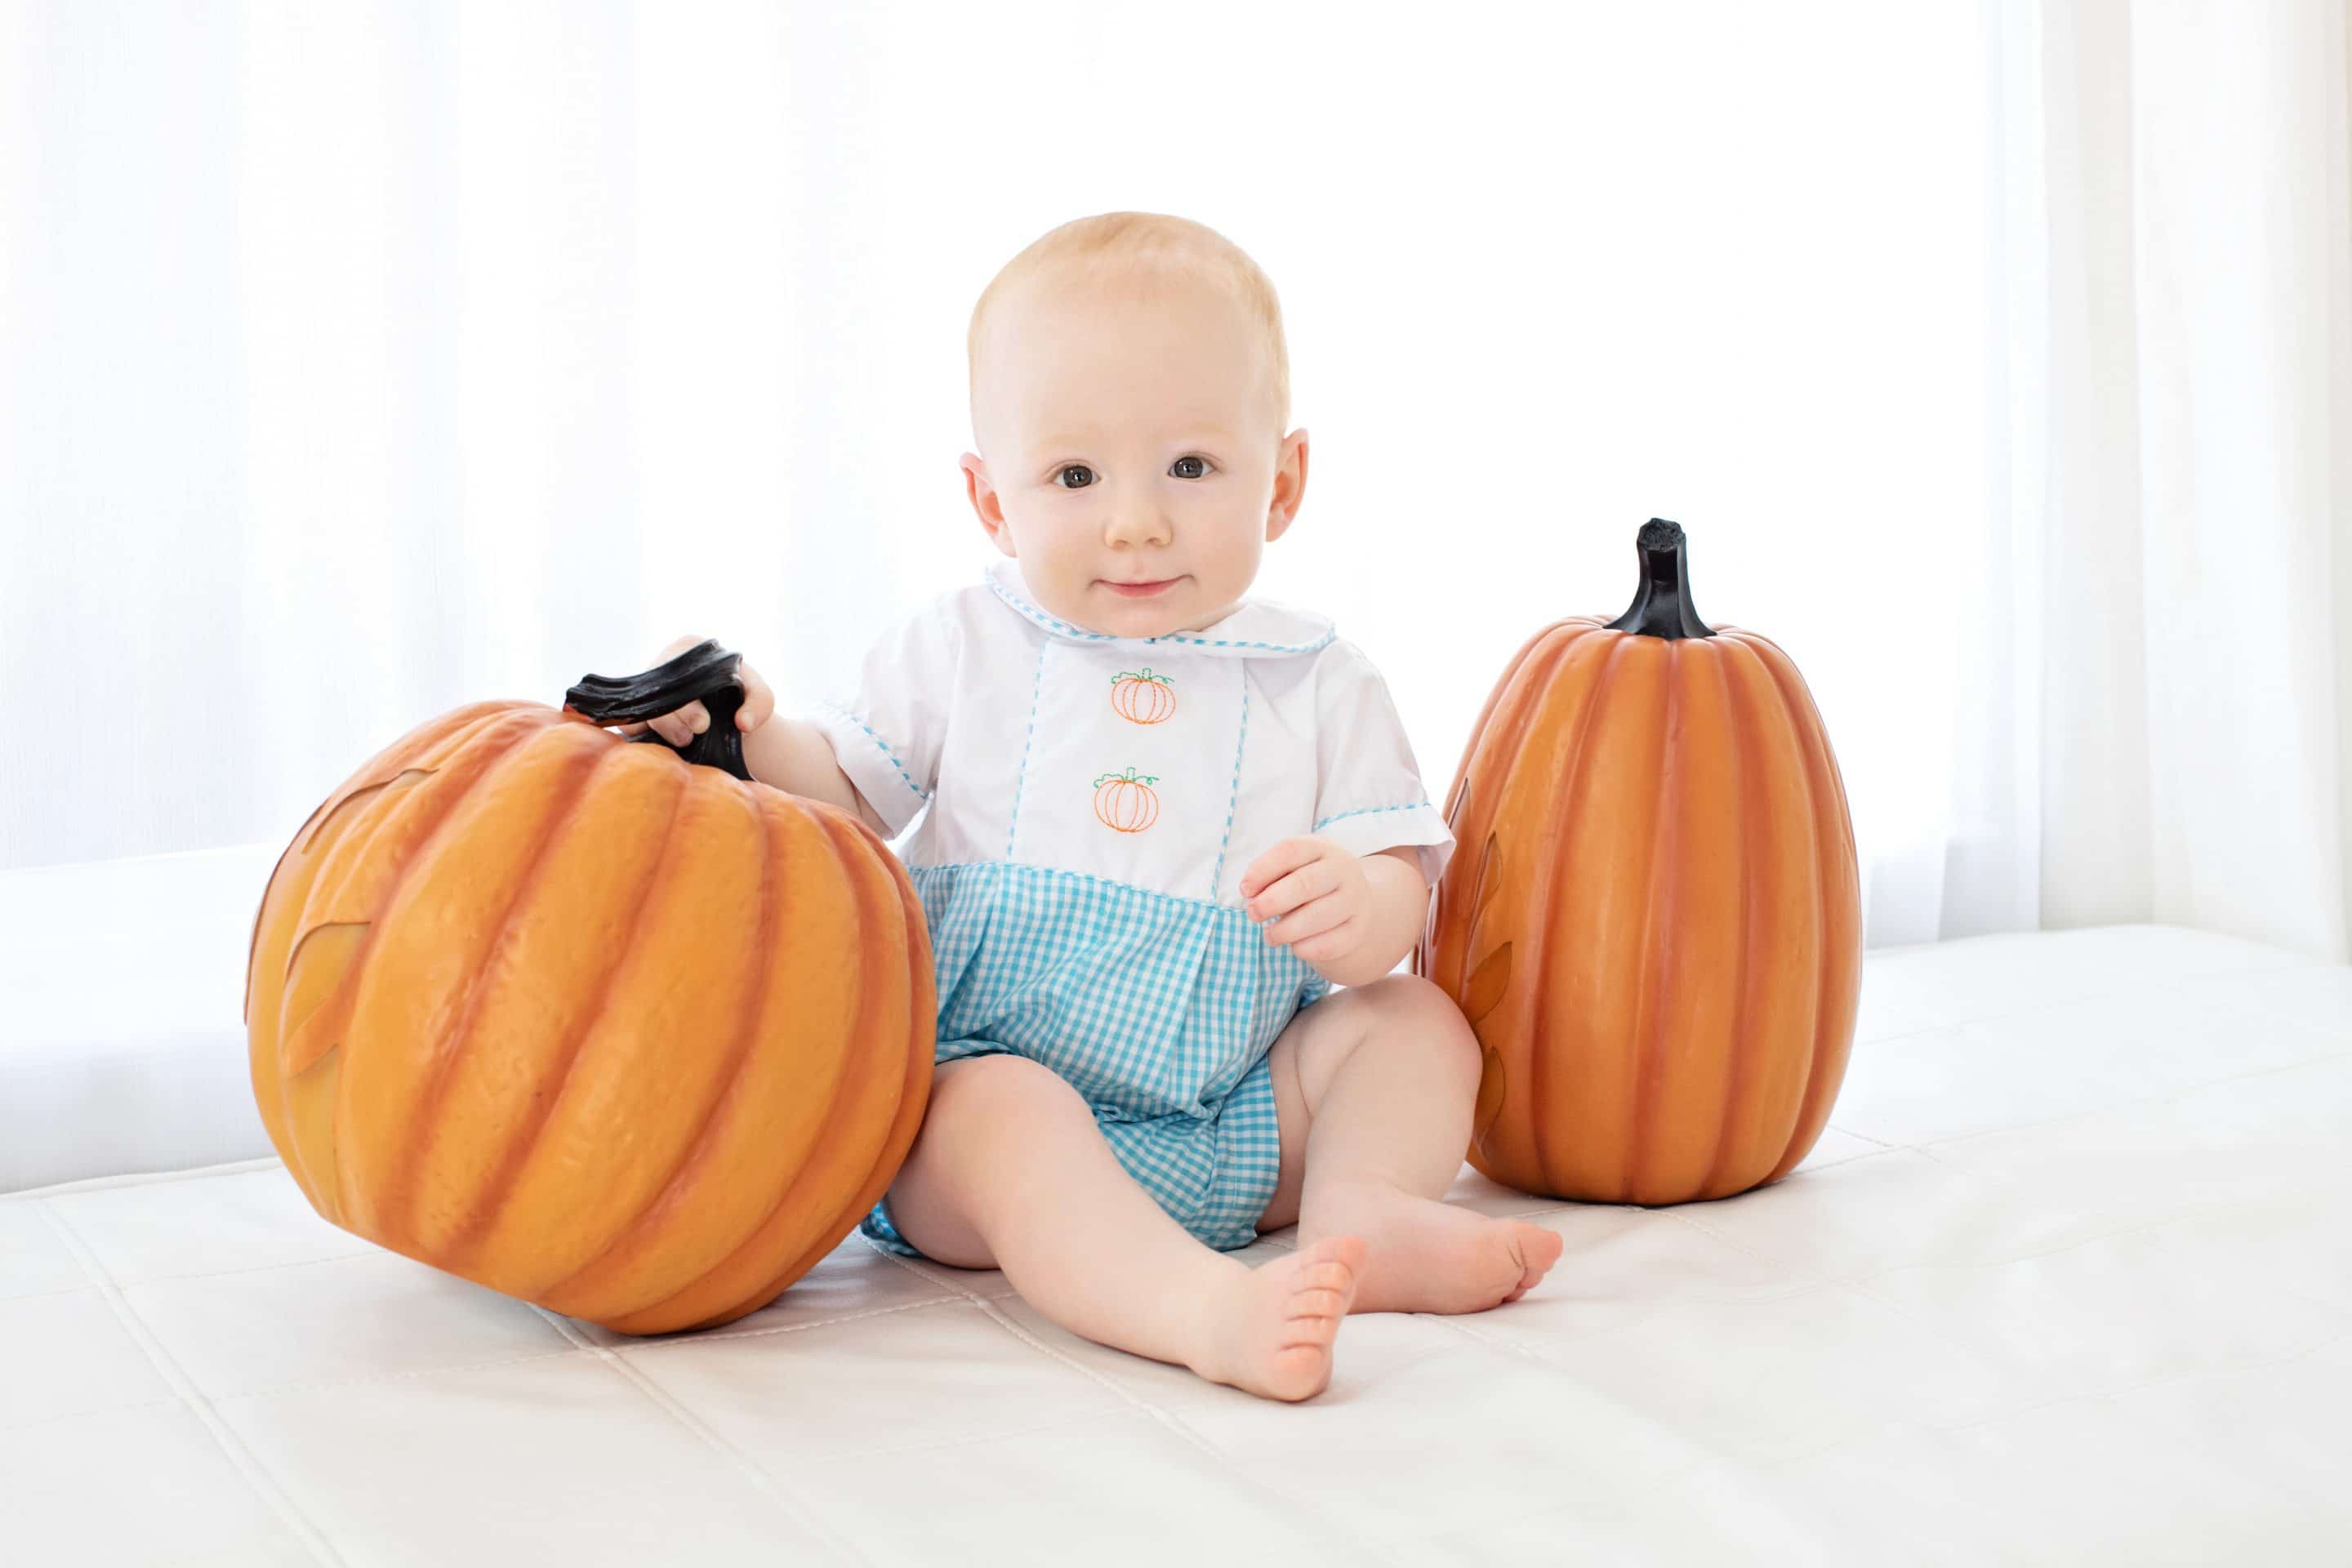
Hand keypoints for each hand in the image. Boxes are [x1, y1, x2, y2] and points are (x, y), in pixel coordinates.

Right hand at [588, 633, 775, 747]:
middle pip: (654, 692)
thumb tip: (743, 723)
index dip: (686, 703)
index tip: (703, 725)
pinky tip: (656, 746)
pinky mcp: (638, 712)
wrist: (727, 718)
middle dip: (671, 720)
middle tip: (692, 737)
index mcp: (687, 650)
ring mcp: (647, 689)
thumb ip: (760, 705)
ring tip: (682, 744)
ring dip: (657, 730)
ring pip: (638, 709)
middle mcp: (662, 666)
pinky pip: (626, 723)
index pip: (675, 670)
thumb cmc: (742, 700)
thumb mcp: (760, 698)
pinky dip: (638, 737)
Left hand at [1239, 836, 1373, 966]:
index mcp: (1322, 848)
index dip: (1262, 870)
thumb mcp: (1291, 870)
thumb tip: (1250, 893)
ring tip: (1270, 934)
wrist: (1351, 904)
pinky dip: (1304, 949)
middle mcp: (1344, 870)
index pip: (1290, 851)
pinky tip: (1294, 945)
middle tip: (1253, 913)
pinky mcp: (1357, 930)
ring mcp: (1355, 900)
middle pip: (1305, 884)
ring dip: (1285, 930)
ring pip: (1317, 916)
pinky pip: (1329, 944)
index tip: (1245, 889)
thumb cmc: (1308, 884)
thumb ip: (1269, 876)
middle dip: (1271, 902)